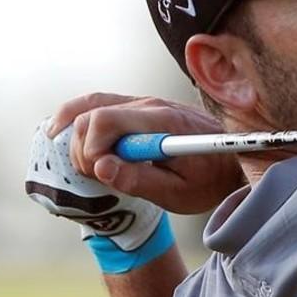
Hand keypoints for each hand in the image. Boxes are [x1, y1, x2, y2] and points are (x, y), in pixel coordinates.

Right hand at [49, 93, 243, 214]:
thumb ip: (140, 181)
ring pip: (89, 107)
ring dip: (79, 138)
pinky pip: (98, 104)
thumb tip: (102, 168)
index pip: (105, 121)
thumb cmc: (209, 180)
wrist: (234, 161)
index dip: (92, 151)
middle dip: (83, 149)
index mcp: (162, 122)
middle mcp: (150, 104)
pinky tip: (62, 133)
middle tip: (100, 177)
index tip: (103, 175)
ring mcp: (143, 102)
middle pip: (91, 115)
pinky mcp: (138, 107)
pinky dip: (77, 119)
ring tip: (92, 166)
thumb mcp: (179, 193)